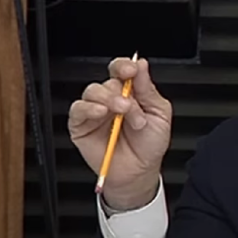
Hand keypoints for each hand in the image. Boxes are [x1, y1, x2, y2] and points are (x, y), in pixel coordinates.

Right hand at [68, 57, 172, 209]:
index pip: (122, 70)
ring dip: (108, 99)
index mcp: (131, 93)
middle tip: (130, 106)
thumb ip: (148, 90)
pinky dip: (88, 108)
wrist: (139, 172)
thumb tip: (142, 65)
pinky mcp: (81, 126)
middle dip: (120, 91)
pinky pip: (78, 110)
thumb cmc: (149, 145)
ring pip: (92, 91)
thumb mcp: (159, 114)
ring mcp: (95, 112)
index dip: (125, 66)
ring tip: (122, 113)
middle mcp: (111, 99)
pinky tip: (101, 112)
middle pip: (108, 81)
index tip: (132, 69)